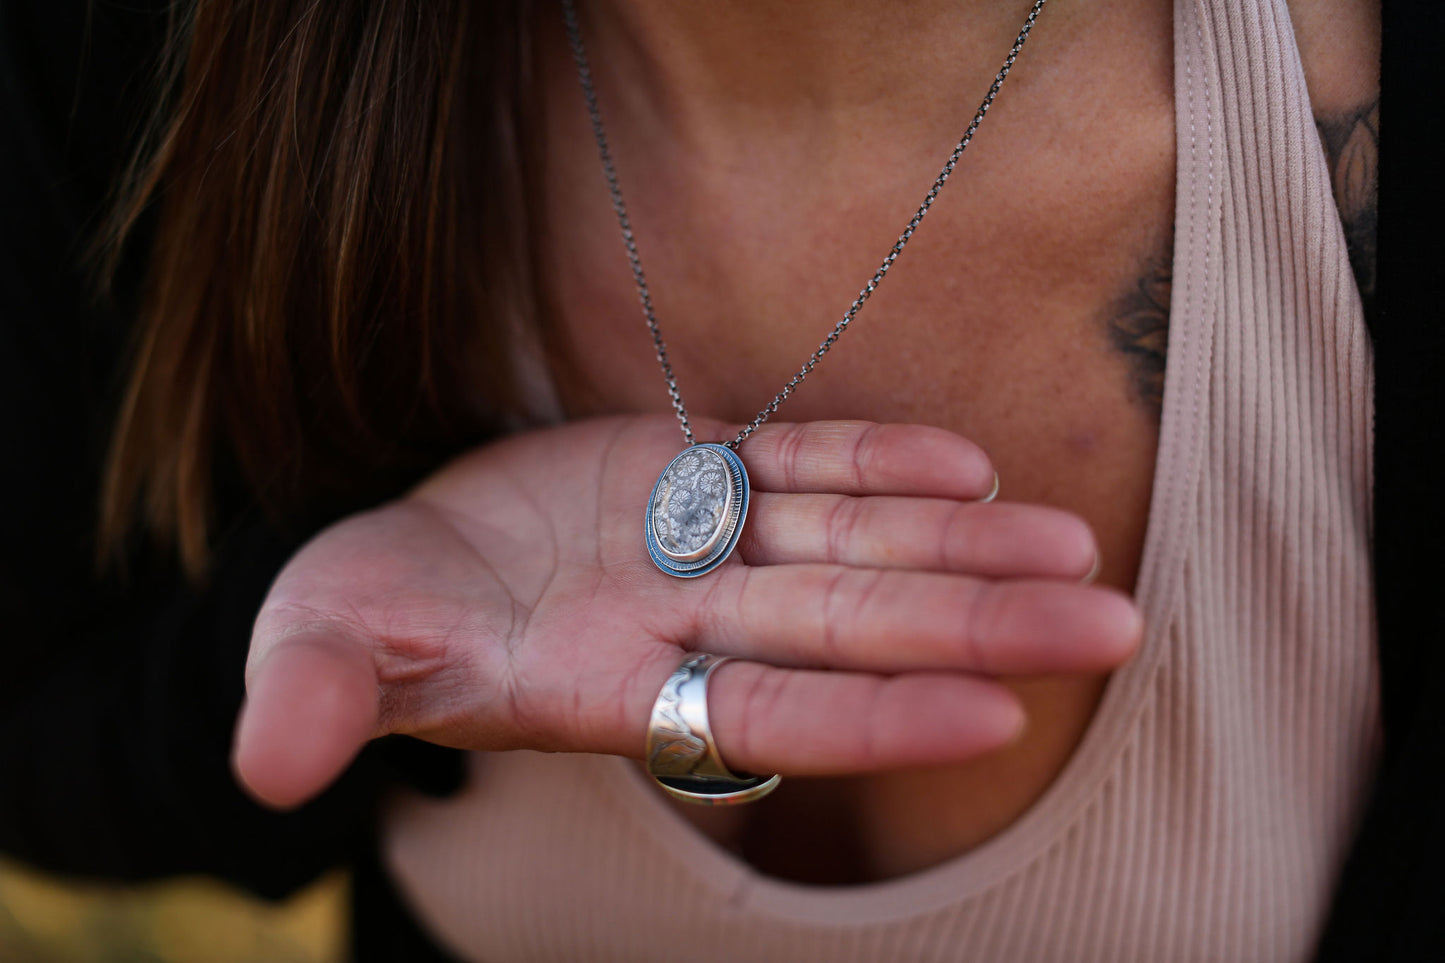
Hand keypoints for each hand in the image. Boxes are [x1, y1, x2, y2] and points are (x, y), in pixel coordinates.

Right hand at [234, 416, 1140, 808]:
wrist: (399, 556)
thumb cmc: (360, 621)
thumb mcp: (324, 652)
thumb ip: (322, 699)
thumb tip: (268, 769)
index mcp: (613, 686)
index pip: (767, 713)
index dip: (874, 715)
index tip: (996, 713)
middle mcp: (684, 623)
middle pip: (851, 626)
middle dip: (976, 626)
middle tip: (1114, 624)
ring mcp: (698, 542)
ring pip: (851, 544)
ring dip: (961, 547)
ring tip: (1076, 548)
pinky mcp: (690, 468)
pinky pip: (799, 463)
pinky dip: (876, 461)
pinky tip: (965, 469)